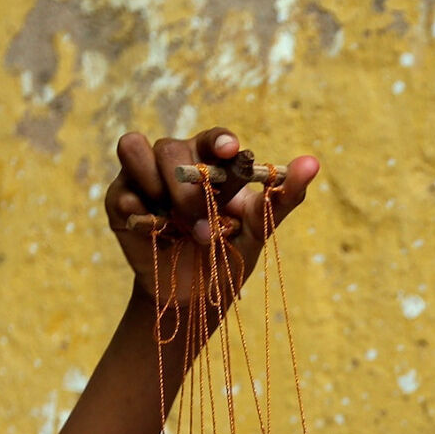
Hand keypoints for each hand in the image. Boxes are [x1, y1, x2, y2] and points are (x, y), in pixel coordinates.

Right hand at [104, 128, 318, 306]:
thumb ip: (282, 198)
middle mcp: (176, 161)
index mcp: (211, 161)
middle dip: (188, 190)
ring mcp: (144, 178)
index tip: (231, 151)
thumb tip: (313, 163)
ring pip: (134, 148)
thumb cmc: (228, 254)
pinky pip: (121, 189)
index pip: (214, 138)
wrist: (194, 295)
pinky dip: (137, 209)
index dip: (219, 139)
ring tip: (173, 223)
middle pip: (172, 148)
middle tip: (202, 226)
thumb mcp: (258, 230)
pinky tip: (152, 230)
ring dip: (156, 185)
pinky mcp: (121, 200)